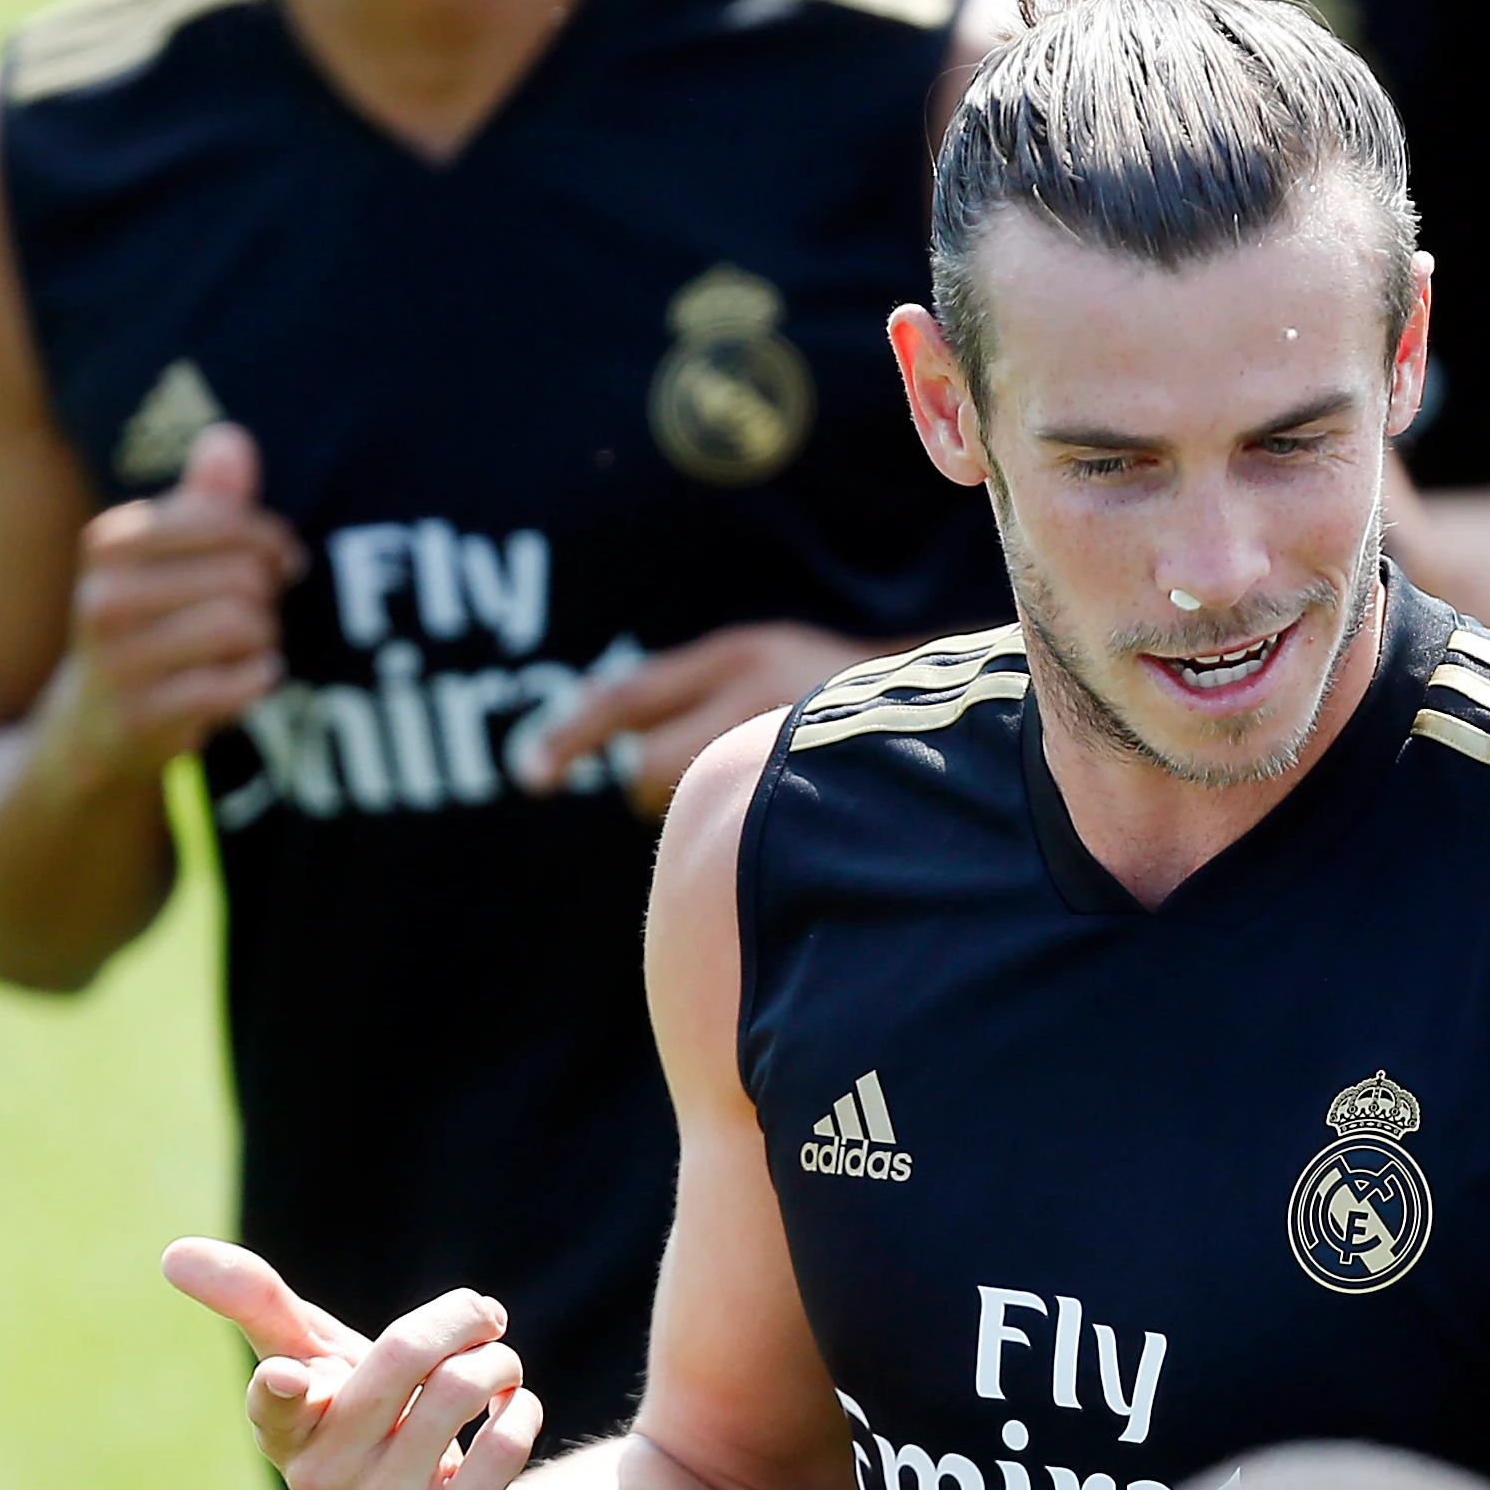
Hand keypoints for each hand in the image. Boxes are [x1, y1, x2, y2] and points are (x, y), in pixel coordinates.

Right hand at [38, 422, 303, 778]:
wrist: (92, 727)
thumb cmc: (148, 627)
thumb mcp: (167, 559)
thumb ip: (205, 501)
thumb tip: (231, 437)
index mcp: (110, 543)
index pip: (226, 519)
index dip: (271, 541)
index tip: (279, 562)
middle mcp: (104, 596)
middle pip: (245, 575)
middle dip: (266, 597)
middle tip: (254, 613)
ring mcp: (121, 659)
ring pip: (246, 624)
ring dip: (264, 639)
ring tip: (242, 647)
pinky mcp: (147, 713)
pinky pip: (244, 680)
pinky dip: (258, 679)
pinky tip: (239, 681)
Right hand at [162, 1237, 539, 1489]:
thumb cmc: (368, 1430)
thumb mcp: (318, 1368)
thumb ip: (259, 1307)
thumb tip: (174, 1254)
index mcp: (285, 1431)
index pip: (275, 1406)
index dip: (283, 1389)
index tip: (290, 1377)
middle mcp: (322, 1480)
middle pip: (404, 1355)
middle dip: (461, 1319)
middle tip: (485, 1318)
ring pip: (464, 1389)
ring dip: (501, 1361)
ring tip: (500, 1370)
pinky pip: (506, 1441)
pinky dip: (523, 1408)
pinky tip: (510, 1418)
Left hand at [510, 621, 887, 812]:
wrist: (961, 709)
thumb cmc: (846, 704)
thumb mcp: (771, 678)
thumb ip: (705, 704)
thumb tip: (622, 766)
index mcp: (737, 656)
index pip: (627, 696)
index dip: (571, 734)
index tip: (529, 775)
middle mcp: (758, 687)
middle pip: (647, 769)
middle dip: (650, 793)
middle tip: (689, 792)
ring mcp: (792, 737)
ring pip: (694, 807)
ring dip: (701, 816)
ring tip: (754, 796)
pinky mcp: (825, 781)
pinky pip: (738, 828)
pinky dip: (737, 833)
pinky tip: (777, 821)